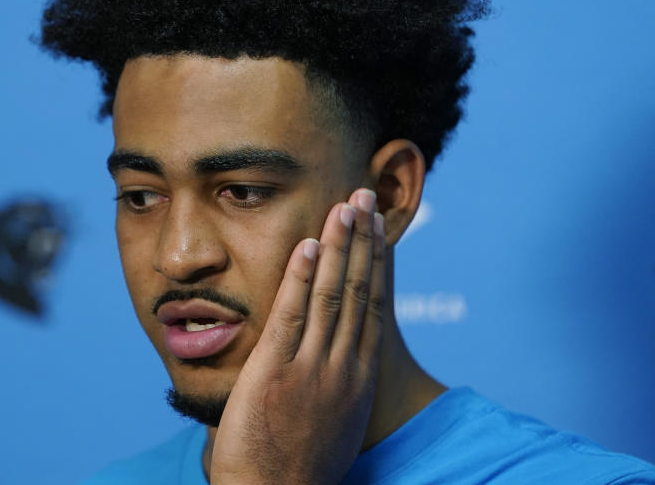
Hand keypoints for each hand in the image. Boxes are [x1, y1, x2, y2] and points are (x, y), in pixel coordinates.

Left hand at [209, 188, 385, 484]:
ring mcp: (312, 368)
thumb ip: (336, 384)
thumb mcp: (334, 422)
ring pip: (332, 294)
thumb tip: (335, 361)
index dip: (376, 262)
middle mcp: (343, 367)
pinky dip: (302, 278)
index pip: (373, 306)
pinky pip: (292, 315)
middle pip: (359, 290)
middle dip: (363, 240)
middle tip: (367, 197)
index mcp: (357, 378)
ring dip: (339, 246)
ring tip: (345, 206)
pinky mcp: (276, 371)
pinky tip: (308, 246)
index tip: (378, 229)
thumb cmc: (299, 467)